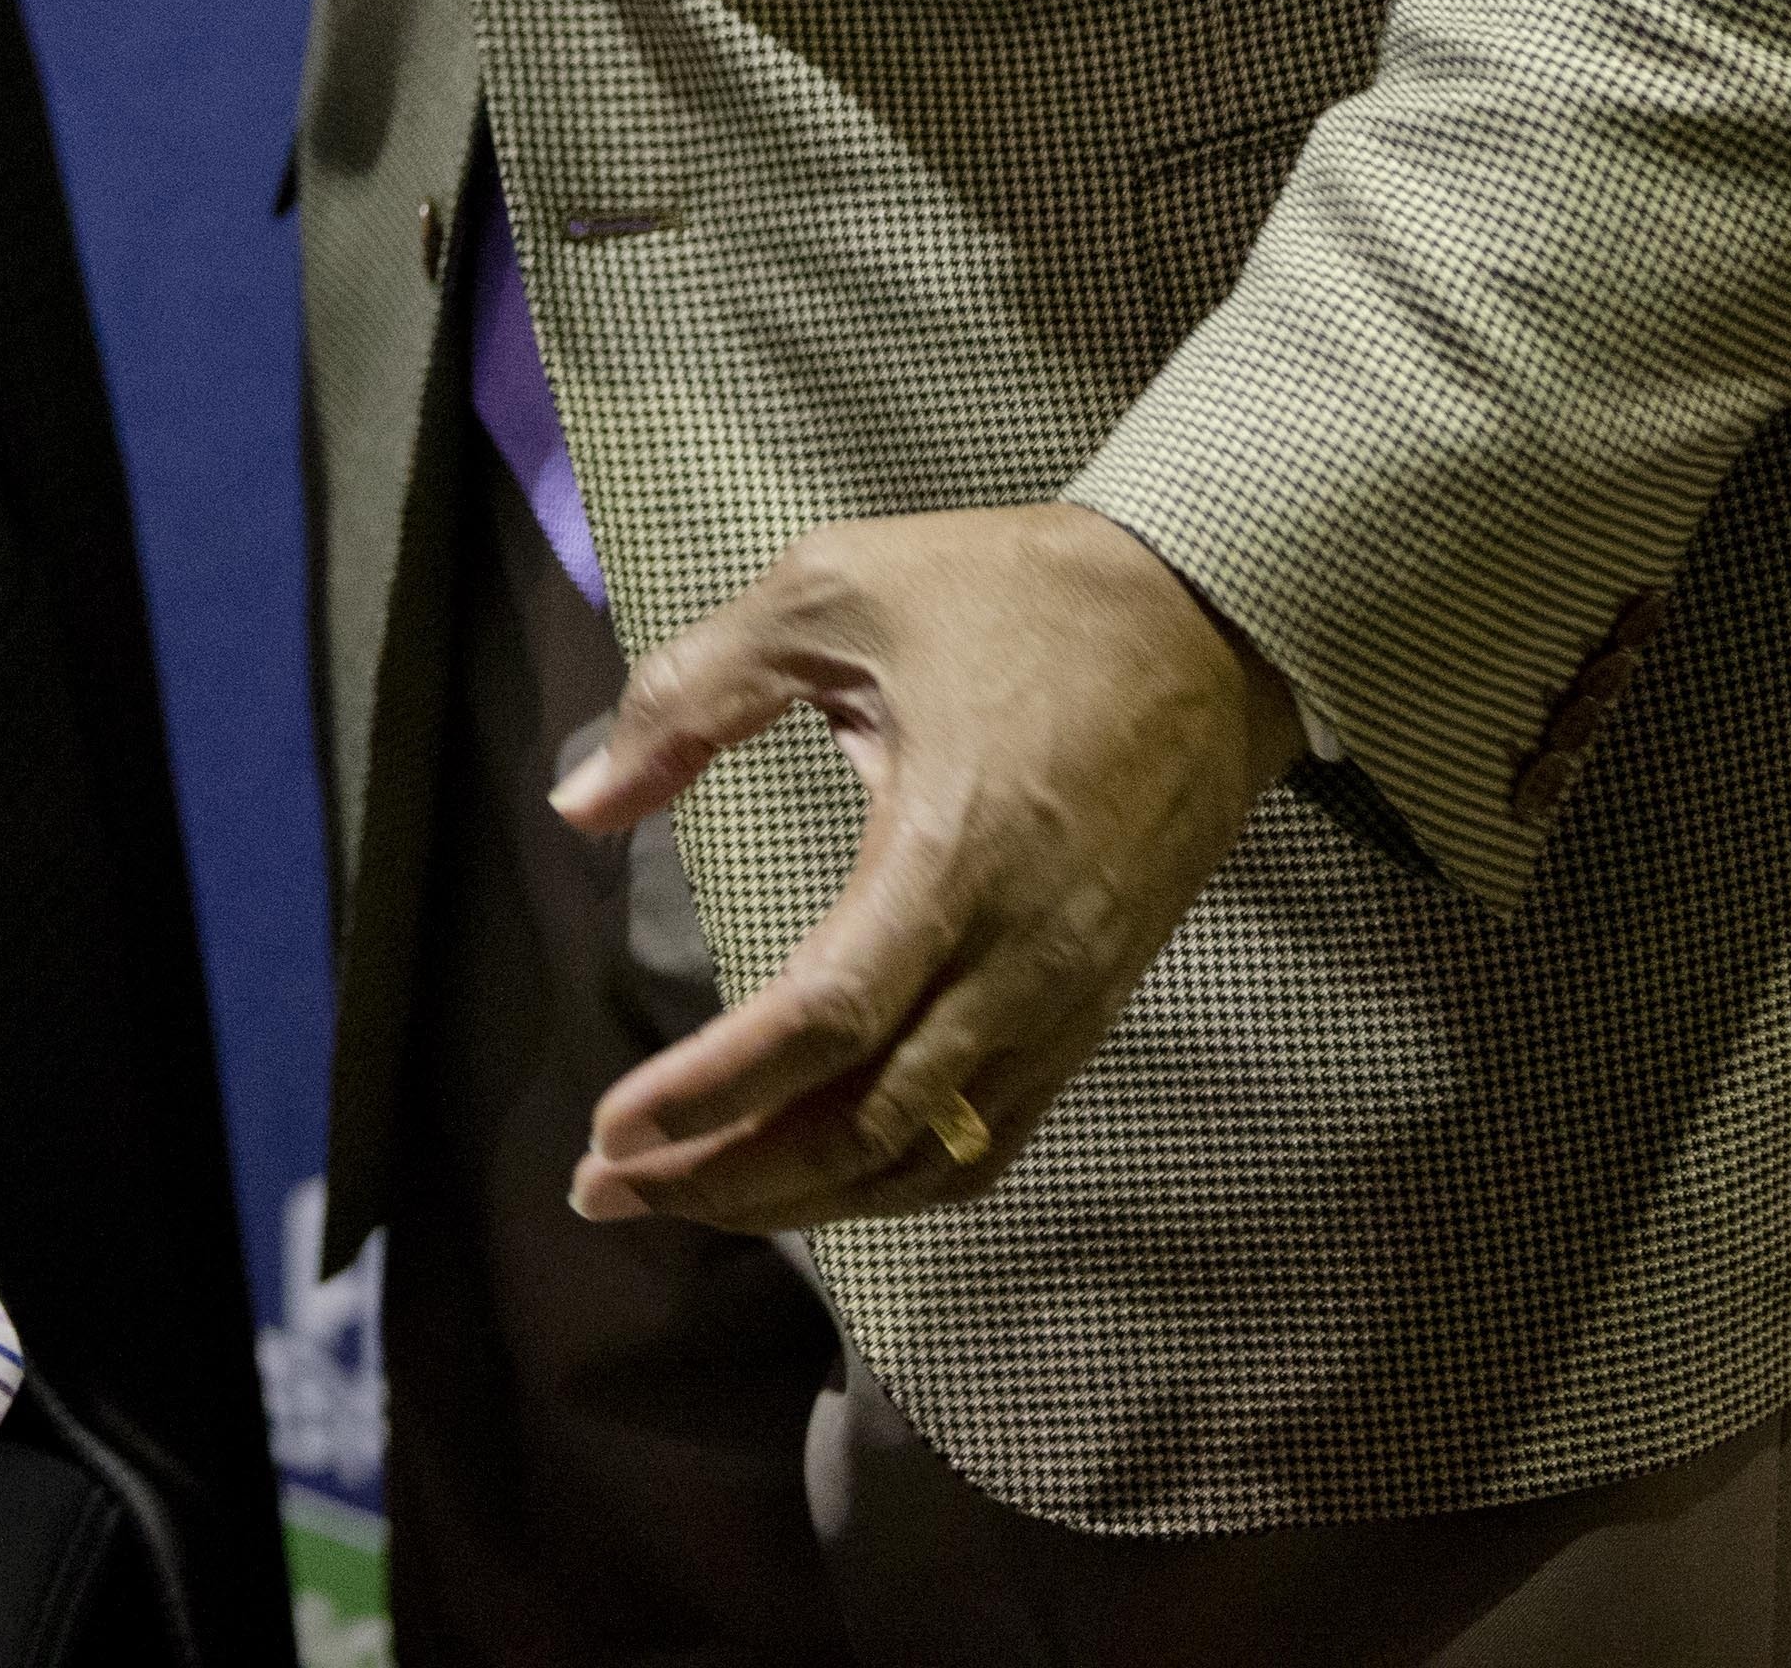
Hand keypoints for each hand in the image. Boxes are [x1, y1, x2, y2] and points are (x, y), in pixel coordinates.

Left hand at [554, 503, 1302, 1233]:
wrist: (1212, 618)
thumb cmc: (1015, 595)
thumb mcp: (829, 592)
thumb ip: (691, 695)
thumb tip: (578, 803)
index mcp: (951, 854)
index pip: (822, 1022)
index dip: (710, 1093)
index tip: (608, 1131)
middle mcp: (1020, 957)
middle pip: (869, 1126)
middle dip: (729, 1178)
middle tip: (605, 1189)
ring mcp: (1067, 996)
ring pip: (933, 1155)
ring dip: (804, 1197)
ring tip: (687, 1195)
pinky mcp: (1093, 1006)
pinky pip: (995, 1133)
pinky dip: (897, 1178)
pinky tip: (817, 1176)